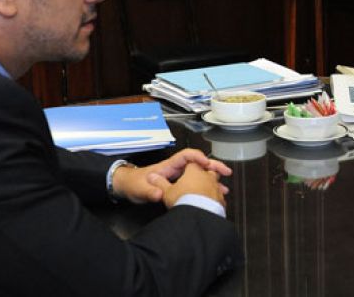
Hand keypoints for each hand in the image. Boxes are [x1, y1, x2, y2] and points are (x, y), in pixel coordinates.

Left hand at [112, 148, 231, 203]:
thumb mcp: (139, 189)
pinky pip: (196, 184)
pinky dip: (206, 188)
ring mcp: (179, 177)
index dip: (197, 157)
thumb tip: (159, 194)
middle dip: (213, 166)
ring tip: (224, 189)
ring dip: (212, 179)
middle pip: (198, 164)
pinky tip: (213, 196)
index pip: (186, 156)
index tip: (206, 164)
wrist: (127, 187)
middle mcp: (176, 169)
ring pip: (199, 174)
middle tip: (226, 172)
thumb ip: (149, 191)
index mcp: (168, 166)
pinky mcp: (179, 185)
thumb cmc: (133, 184)